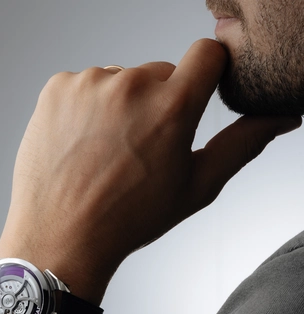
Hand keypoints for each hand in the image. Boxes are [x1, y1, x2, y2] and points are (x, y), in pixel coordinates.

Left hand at [0, 38, 300, 305]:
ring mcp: (88, 83)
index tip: (197, 97)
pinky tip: (84, 145)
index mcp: (172, 106)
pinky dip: (89, 108)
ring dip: (122, 106)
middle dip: (160, 102)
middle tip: (143, 148)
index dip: (207, 75)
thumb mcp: (196, 186)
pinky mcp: (57, 88)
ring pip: (121, 80)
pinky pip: (86, 85)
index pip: (208, 54)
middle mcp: (129, 84)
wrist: (62, 237)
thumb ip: (242, 143)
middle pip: (161, 73)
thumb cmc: (128, 219)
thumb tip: (279, 118)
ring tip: (108, 152)